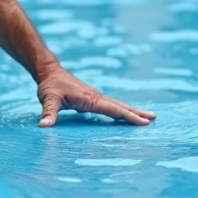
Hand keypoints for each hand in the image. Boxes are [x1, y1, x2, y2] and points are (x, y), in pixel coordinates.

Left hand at [37, 69, 156, 127]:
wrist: (50, 72)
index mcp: (89, 98)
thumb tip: (44, 126)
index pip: (112, 108)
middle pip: (120, 105)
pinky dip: (121, 110)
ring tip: (148, 117)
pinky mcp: (92, 98)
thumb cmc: (50, 85)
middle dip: (136, 112)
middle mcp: (96, 96)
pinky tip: (126, 115)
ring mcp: (95, 96)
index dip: (128, 116)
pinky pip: (111, 105)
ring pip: (117, 104)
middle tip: (154, 118)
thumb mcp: (48, 98)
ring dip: (132, 110)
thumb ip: (48, 112)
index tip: (142, 121)